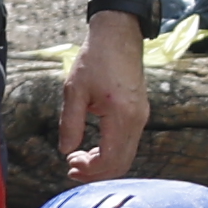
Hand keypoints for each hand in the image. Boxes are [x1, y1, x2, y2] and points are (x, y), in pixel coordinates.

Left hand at [61, 19, 149, 182]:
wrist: (118, 35)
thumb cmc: (95, 58)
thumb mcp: (74, 90)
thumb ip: (70, 123)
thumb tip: (65, 150)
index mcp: (121, 115)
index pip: (110, 160)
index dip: (90, 170)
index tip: (70, 165)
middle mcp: (136, 120)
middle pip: (121, 164)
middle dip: (96, 173)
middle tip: (72, 168)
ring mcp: (141, 117)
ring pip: (126, 156)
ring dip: (103, 164)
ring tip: (79, 158)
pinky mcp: (140, 113)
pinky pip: (128, 144)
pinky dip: (111, 153)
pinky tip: (93, 148)